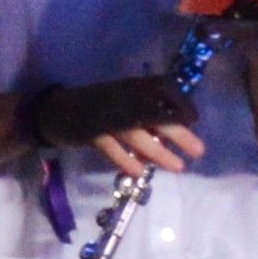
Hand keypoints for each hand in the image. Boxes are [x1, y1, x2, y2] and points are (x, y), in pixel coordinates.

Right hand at [28, 75, 201, 177]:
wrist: (57, 109)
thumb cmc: (103, 105)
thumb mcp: (129, 99)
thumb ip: (152, 110)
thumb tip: (183, 127)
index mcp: (135, 85)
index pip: (164, 88)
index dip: (181, 104)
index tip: (194, 119)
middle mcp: (122, 97)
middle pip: (153, 114)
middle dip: (178, 132)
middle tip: (199, 151)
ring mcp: (104, 115)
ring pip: (134, 133)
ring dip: (158, 151)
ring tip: (178, 166)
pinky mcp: (88, 132)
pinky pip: (109, 147)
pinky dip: (125, 159)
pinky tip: (140, 173)